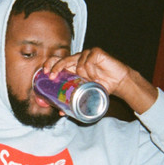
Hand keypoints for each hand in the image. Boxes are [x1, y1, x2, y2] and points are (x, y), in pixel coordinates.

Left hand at [43, 47, 157, 113]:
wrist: (118, 83)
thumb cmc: (101, 87)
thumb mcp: (85, 95)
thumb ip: (73, 101)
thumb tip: (60, 112)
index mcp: (73, 68)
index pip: (58, 63)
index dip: (50, 65)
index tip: (45, 73)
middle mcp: (78, 60)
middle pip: (62, 58)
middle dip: (55, 65)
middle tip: (51, 74)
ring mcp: (87, 55)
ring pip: (77, 60)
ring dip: (81, 71)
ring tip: (88, 78)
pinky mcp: (96, 52)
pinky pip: (88, 58)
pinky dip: (89, 65)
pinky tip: (94, 72)